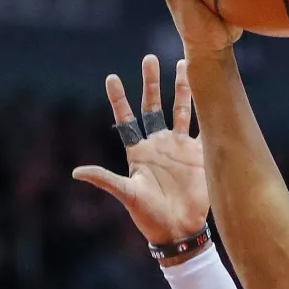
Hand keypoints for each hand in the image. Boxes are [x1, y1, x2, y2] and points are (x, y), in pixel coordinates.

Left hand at [72, 55, 210, 245]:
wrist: (180, 230)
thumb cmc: (150, 216)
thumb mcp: (127, 195)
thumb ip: (106, 180)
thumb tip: (77, 172)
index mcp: (138, 151)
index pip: (126, 119)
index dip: (119, 99)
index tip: (112, 78)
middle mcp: (158, 145)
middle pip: (154, 106)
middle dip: (152, 83)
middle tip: (150, 58)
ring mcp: (180, 148)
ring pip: (180, 111)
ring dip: (182, 89)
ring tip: (184, 65)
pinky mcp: (200, 156)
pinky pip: (204, 129)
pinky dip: (207, 113)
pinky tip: (211, 94)